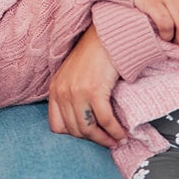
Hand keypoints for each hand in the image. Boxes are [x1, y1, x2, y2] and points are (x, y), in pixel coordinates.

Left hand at [48, 24, 126, 147]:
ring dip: (105, 139)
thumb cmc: (95, 53)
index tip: (89, 137)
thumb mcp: (75, 74)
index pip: (57, 127)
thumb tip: (86, 120)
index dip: (74, 136)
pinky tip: (123, 133)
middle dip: (93, 140)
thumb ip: (73, 94)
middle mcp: (62, 92)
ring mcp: (76, 92)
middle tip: (109, 143)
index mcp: (55, 89)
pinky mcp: (94, 91)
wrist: (107, 35)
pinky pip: (105, 120)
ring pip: (89, 129)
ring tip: (117, 140)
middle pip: (75, 130)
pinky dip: (115, 131)